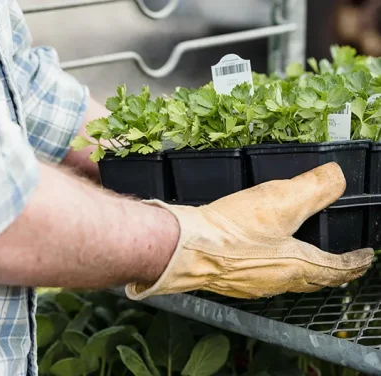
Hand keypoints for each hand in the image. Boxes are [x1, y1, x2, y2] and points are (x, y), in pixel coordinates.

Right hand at [125, 162, 373, 299]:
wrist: (185, 247)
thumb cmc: (231, 230)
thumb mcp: (282, 199)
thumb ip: (316, 186)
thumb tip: (337, 177)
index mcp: (297, 266)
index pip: (337, 269)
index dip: (356, 263)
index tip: (366, 259)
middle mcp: (277, 281)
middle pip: (312, 282)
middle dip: (328, 274)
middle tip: (337, 266)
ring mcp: (251, 285)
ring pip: (285, 282)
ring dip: (299, 274)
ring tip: (300, 263)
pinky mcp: (228, 282)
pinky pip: (258, 280)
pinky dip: (269, 271)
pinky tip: (257, 260)